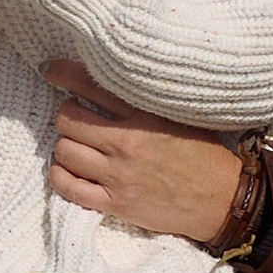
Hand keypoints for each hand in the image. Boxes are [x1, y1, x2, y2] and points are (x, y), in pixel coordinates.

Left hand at [45, 64, 251, 244]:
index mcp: (144, 114)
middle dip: (66, 116)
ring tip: (76, 146)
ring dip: (65, 146)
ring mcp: (120, 175)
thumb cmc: (204, 154)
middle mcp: (128, 143)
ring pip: (65, 152)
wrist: (223, 200)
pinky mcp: (117, 203)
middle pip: (68, 120)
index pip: (91, 84)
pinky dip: (61, 177)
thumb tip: (108, 79)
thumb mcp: (178, 115)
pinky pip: (70, 188)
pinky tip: (68, 171)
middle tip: (75, 118)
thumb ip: (143, 100)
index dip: (62, 73)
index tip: (49, 69)